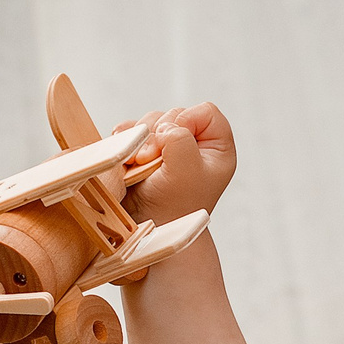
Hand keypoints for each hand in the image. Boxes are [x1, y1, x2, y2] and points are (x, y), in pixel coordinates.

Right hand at [119, 103, 237, 224]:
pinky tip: (126, 155)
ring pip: (152, 121)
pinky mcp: (147, 151)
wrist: (151, 230)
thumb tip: (164, 127)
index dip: (187, 120)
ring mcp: (171, 148)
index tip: (175, 142)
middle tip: (151, 160)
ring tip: (138, 163)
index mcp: (217, 150)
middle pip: (175, 114)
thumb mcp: (186, 170)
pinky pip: (135, 131)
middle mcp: (196, 146)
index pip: (206, 112)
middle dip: (158, 134)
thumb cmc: (174, 206)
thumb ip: (180, 139)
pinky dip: (128, 139)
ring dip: (141, 139)